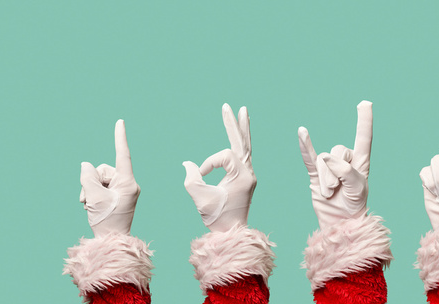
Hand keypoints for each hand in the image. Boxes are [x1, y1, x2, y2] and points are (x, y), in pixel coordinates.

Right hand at [80, 120, 140, 236]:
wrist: (112, 240)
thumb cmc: (106, 220)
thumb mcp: (93, 197)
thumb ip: (88, 178)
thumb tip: (86, 165)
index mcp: (128, 182)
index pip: (123, 155)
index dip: (120, 137)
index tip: (120, 122)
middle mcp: (128, 183)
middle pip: (104, 170)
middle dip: (91, 181)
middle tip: (88, 199)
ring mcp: (124, 189)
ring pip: (100, 178)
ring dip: (90, 189)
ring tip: (90, 204)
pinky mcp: (118, 194)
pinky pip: (101, 186)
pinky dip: (93, 194)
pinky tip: (92, 205)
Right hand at [183, 104, 255, 231]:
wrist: (231, 232)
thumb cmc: (217, 217)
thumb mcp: (200, 198)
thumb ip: (192, 178)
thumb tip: (189, 164)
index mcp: (243, 176)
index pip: (224, 156)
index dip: (209, 162)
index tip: (201, 175)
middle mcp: (249, 173)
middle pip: (241, 142)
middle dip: (233, 124)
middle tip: (228, 106)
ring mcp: (249, 174)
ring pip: (245, 145)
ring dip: (240, 128)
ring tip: (241, 111)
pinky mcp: (244, 177)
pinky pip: (243, 154)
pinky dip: (239, 141)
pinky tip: (238, 131)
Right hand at [298, 100, 371, 228]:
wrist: (340, 223)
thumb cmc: (354, 206)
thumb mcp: (358, 189)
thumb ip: (346, 171)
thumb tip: (327, 158)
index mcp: (361, 162)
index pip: (363, 137)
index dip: (364, 120)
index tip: (365, 103)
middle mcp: (344, 160)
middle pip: (338, 151)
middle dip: (336, 173)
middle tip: (338, 191)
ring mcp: (328, 166)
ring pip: (324, 160)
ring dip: (326, 179)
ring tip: (330, 194)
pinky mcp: (315, 173)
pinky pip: (309, 156)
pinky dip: (305, 145)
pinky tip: (302, 131)